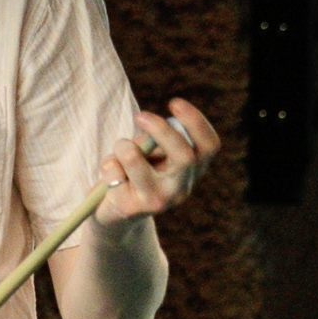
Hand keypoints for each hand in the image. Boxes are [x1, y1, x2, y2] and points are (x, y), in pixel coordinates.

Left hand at [95, 98, 221, 228]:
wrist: (116, 215)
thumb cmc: (135, 173)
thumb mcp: (151, 154)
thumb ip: (155, 141)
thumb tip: (150, 126)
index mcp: (192, 171)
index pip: (209, 146)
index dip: (197, 122)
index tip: (174, 103)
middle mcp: (180, 188)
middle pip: (184, 156)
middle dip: (160, 130)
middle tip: (139, 115)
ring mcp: (157, 201)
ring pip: (135, 159)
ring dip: (122, 145)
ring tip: (120, 150)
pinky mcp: (131, 208)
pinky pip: (113, 171)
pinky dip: (108, 164)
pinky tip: (110, 176)